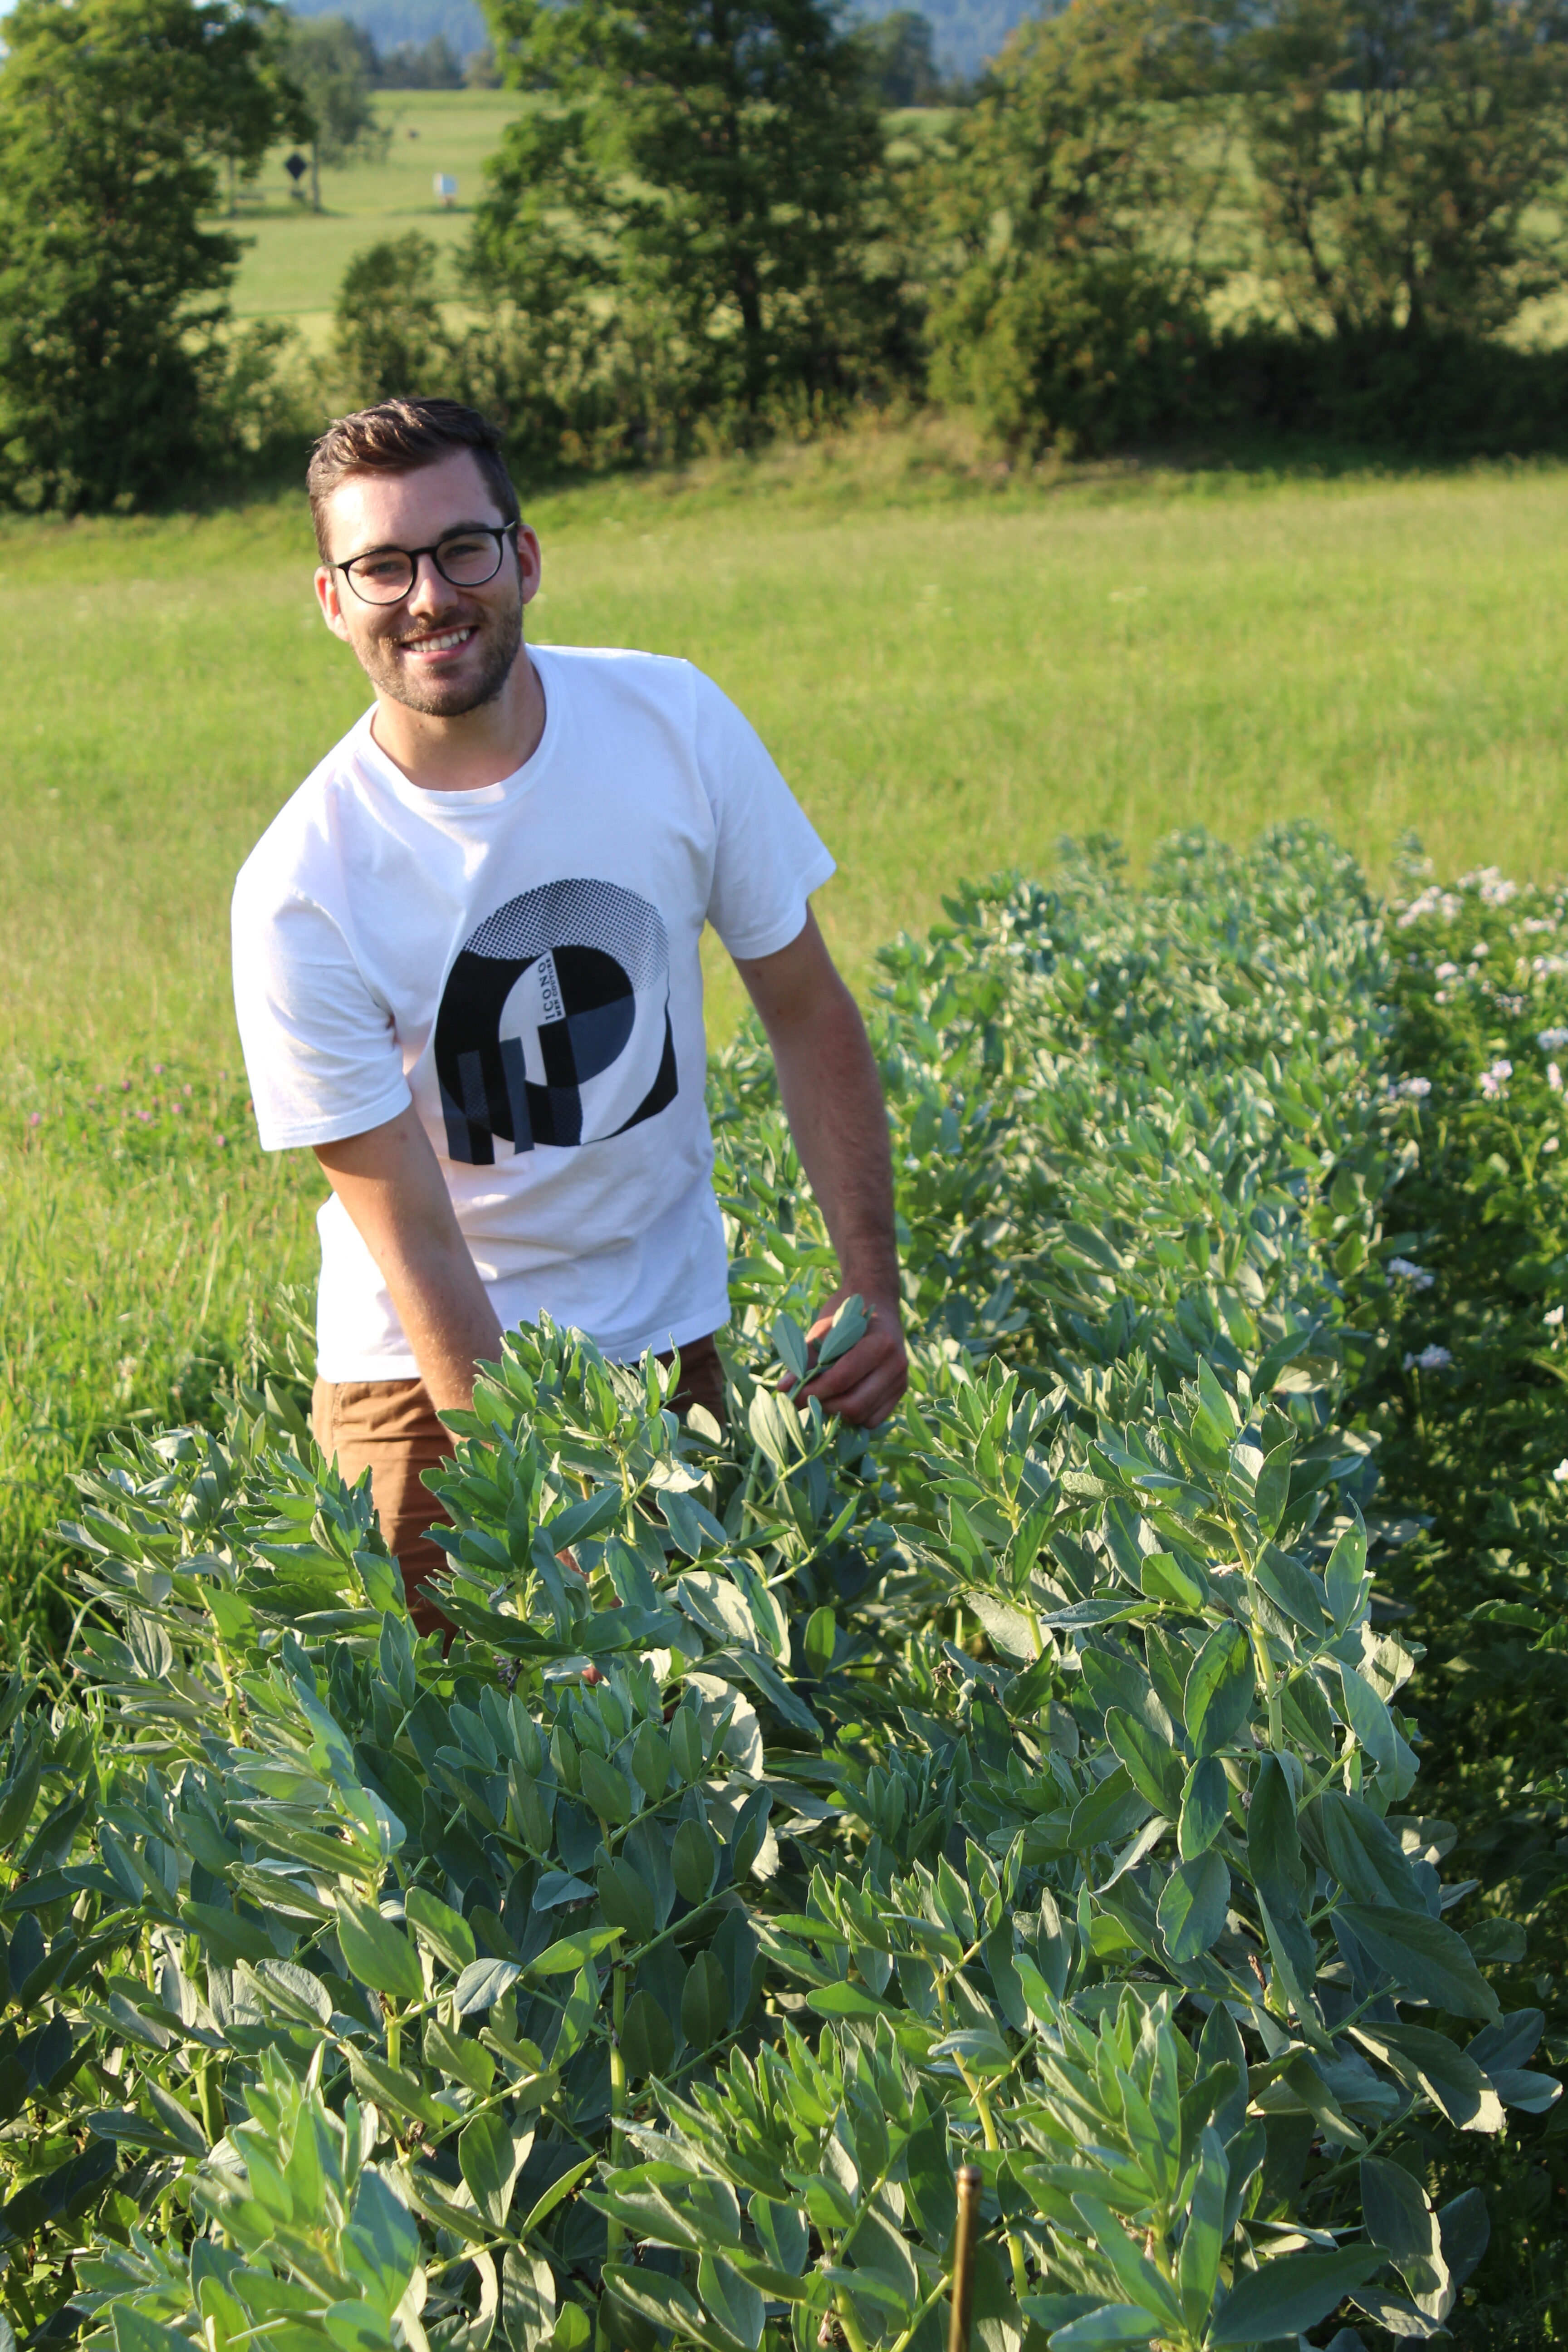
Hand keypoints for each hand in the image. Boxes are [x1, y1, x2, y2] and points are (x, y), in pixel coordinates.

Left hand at [788, 1287, 907, 1427]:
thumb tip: (784, 1388)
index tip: (791, 1395)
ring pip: (864, 1416)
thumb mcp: (824, 1328)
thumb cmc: (846, 1312)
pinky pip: (874, 1419)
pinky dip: (854, 1417)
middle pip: (854, 1404)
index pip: (841, 1380)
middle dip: (824, 1406)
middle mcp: (896, 1364)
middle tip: (804, 1400)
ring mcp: (901, 1379)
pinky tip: (842, 1399)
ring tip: (823, 1398)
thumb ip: (805, 1358)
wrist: (876, 1300)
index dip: (813, 1392)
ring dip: (838, 1413)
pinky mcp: (901, 1391)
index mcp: (879, 1343)